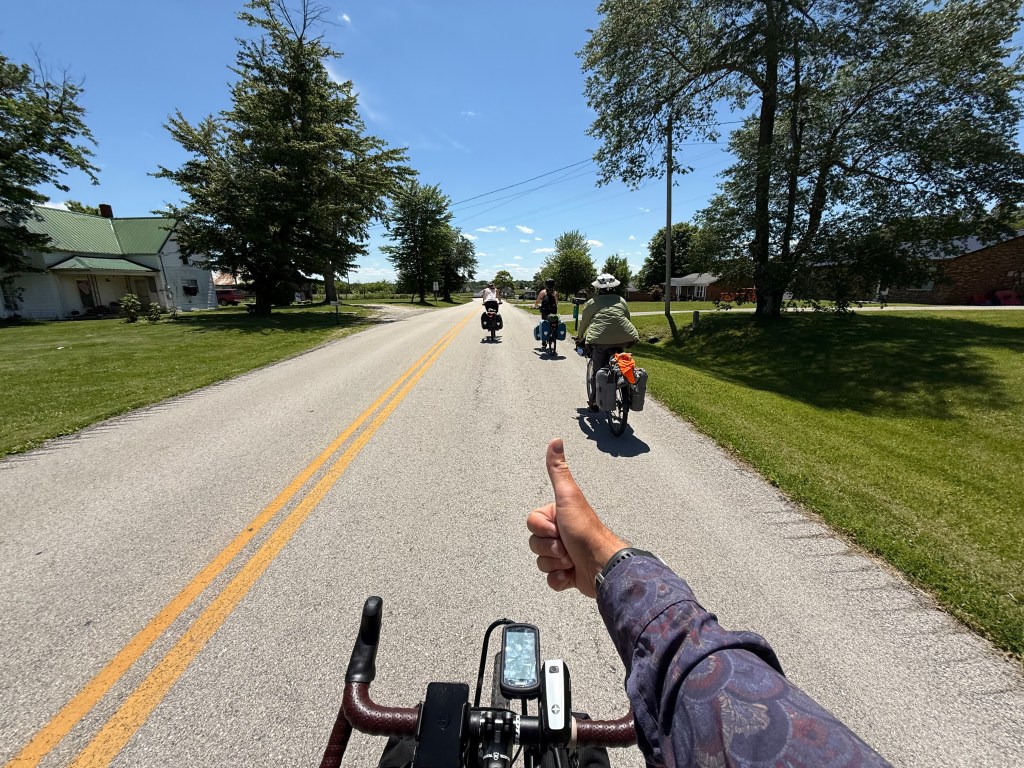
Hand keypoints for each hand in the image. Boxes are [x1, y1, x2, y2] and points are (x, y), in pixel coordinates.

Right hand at [527, 439, 626, 597]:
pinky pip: (550, 580)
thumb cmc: (585, 531)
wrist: (601, 566)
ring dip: (555, 563)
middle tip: (566, 545)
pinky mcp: (568, 574)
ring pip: (541, 562)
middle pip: (534, 543)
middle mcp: (561, 533)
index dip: (542, 529)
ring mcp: (564, 555)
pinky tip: (572, 574)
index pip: (532, 523)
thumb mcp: (568, 497)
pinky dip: (560, 579)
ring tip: (571, 560)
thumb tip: (556, 441)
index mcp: (558, 515)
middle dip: (549, 548)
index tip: (558, 528)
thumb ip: (558, 471)